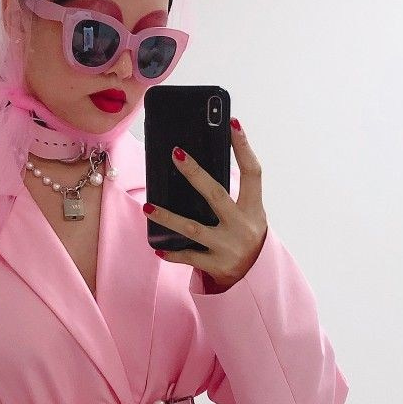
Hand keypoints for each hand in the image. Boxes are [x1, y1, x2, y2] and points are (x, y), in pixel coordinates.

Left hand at [144, 120, 267, 291]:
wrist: (255, 279)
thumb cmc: (246, 237)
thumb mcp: (248, 215)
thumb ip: (231, 195)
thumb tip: (195, 168)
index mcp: (254, 209)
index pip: (253, 173)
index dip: (244, 148)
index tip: (233, 124)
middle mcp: (243, 227)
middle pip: (217, 195)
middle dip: (196, 174)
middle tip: (176, 153)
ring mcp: (229, 247)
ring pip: (194, 229)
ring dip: (169, 217)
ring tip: (147, 207)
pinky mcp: (217, 266)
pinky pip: (190, 257)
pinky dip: (173, 253)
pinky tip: (157, 247)